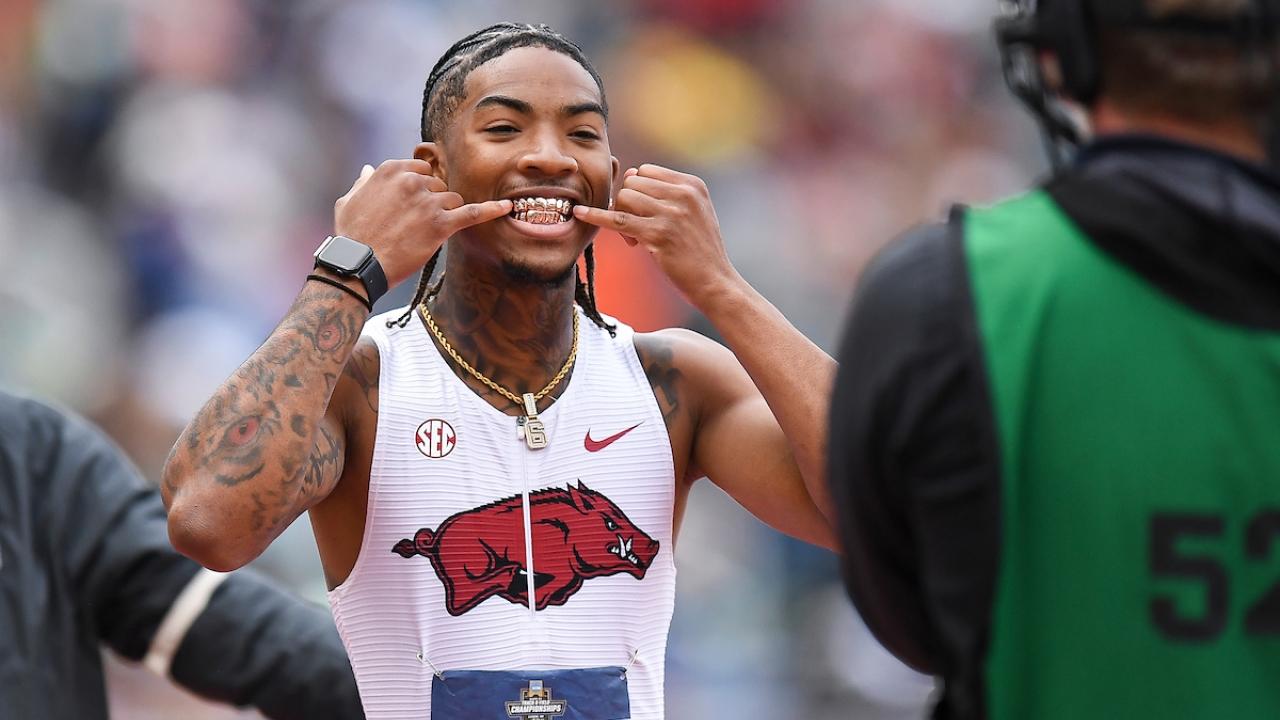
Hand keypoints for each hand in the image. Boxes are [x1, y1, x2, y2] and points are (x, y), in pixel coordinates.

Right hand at [333, 160, 511, 287]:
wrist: (359, 263)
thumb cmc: (351, 235)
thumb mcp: (349, 200)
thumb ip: (364, 182)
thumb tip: (368, 170)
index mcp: (391, 170)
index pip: (421, 169)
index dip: (422, 187)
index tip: (417, 202)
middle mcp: (412, 181)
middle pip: (439, 186)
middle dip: (433, 202)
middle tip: (418, 224)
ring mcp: (428, 202)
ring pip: (453, 200)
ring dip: (447, 214)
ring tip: (428, 233)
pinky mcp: (441, 224)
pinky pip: (473, 213)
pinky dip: (491, 210)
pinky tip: (507, 207)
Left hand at [572, 164, 739, 308]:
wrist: (716, 283)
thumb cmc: (700, 252)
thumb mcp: (694, 213)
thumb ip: (667, 193)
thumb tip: (629, 174)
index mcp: (692, 185)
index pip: (646, 171)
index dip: (637, 191)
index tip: (643, 215)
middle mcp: (684, 194)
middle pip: (633, 182)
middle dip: (627, 204)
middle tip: (636, 231)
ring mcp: (671, 213)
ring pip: (625, 198)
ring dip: (622, 218)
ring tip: (635, 241)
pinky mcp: (658, 234)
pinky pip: (617, 220)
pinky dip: (596, 216)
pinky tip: (579, 214)